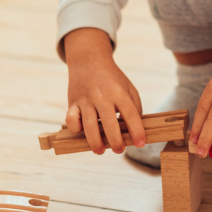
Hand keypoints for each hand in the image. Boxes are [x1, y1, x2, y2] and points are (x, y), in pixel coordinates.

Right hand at [64, 28, 143, 153]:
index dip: (136, 130)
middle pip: (109, 123)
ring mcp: (86, 100)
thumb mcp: (129, 88)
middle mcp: (102, 96)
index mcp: (119, 92)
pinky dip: (75, 128)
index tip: (140, 144)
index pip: (130, 114)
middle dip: (115, 141)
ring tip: (100, 150)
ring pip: (89, 125)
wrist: (89, 61)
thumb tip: (135, 130)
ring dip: (95, 141)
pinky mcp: (73, 103)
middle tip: (120, 150)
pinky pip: (71, 119)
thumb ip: (134, 107)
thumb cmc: (112, 79)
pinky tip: (81, 133)